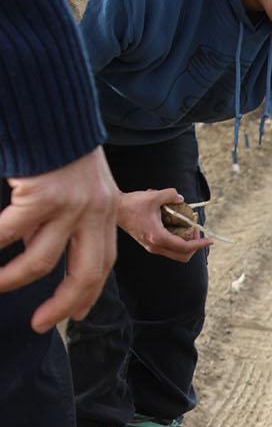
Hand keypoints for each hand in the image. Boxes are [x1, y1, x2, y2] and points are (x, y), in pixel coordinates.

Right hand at [0, 146, 117, 332]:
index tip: (74, 314)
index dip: (89, 292)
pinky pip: (10, 233)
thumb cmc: (57, 140)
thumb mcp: (74, 183)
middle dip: (62, 304)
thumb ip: (60, 217)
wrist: (51, 102)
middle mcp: (96, 211)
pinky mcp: (43, 195)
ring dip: (13, 279)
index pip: (103, 262)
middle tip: (40, 325)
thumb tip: (30, 247)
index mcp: (106, 210)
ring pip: (40, 260)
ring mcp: (71, 204)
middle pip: (85, 273)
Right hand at [117, 189, 212, 261]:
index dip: (200, 244)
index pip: (185, 247)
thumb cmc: (132, 203)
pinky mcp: (149, 245)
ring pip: (176, 254)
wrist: (115, 210)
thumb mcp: (153, 196)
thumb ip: (170, 195)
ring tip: (187, 226)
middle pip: (183, 255)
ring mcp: (152, 247)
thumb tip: (181, 198)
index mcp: (158, 237)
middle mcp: (155, 246)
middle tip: (195, 229)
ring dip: (186, 243)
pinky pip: (169, 249)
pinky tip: (177, 226)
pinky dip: (178, 241)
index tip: (210, 240)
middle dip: (194, 245)